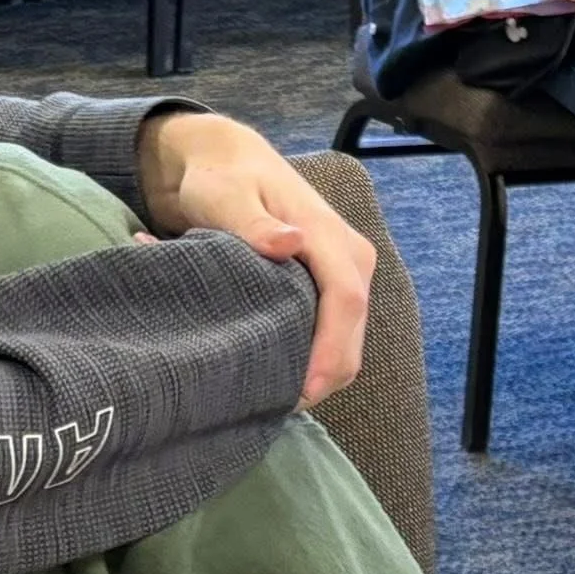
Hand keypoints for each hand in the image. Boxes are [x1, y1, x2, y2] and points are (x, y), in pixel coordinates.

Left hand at [137, 111, 375, 408]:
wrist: (225, 163)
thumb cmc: (221, 179)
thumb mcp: (225, 195)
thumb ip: (253, 223)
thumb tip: (290, 243)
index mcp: (329, 237)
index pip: (346, 301)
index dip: (330, 352)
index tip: (303, 392)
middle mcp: (348, 259)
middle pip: (353, 332)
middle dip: (325, 376)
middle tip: (278, 410)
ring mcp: (342, 275)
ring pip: (346, 340)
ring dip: (315, 372)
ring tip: (267, 397)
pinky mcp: (327, 289)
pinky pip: (331, 335)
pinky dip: (308, 359)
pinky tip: (270, 373)